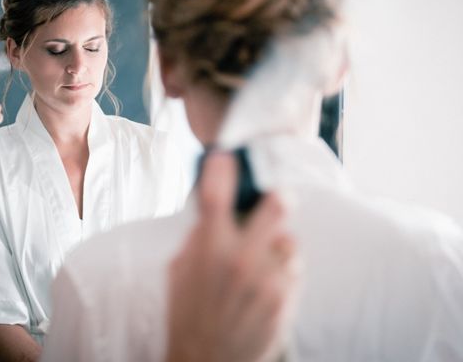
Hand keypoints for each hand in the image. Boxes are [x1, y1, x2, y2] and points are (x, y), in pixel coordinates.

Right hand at [165, 152, 296, 361]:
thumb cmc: (187, 315)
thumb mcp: (179, 271)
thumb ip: (198, 239)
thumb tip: (212, 211)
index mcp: (209, 251)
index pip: (214, 196)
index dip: (221, 169)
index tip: (225, 156)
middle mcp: (241, 260)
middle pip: (278, 205)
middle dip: (276, 198)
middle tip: (274, 200)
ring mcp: (268, 281)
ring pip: (290, 241)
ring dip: (278, 245)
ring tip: (262, 261)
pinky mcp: (285, 300)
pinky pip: (293, 270)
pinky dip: (282, 272)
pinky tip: (265, 285)